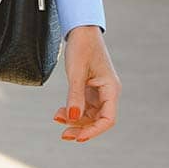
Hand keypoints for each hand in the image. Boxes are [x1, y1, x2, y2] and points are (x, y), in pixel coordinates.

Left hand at [51, 26, 118, 142]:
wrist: (81, 30)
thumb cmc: (82, 47)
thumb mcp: (76, 72)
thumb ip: (75, 96)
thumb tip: (72, 117)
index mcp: (111, 88)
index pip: (108, 119)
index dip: (93, 131)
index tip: (77, 137)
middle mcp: (108, 92)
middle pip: (98, 120)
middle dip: (81, 128)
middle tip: (64, 135)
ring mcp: (99, 91)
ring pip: (89, 115)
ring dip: (74, 120)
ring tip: (57, 117)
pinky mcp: (90, 89)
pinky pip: (83, 106)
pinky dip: (72, 110)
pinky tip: (59, 112)